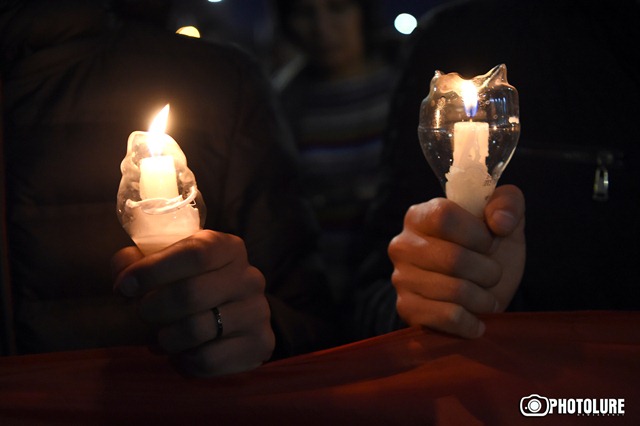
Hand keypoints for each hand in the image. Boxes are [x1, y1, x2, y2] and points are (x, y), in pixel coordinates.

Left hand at [112, 230, 274, 376]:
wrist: (238, 316)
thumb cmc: (192, 283)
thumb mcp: (168, 263)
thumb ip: (138, 260)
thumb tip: (124, 268)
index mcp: (229, 248)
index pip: (195, 254)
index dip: (154, 270)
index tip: (124, 286)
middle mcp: (249, 277)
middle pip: (192, 294)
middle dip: (153, 308)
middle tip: (141, 314)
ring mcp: (258, 311)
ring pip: (197, 330)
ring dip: (166, 338)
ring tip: (161, 337)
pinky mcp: (260, 343)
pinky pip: (208, 359)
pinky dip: (184, 361)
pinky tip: (182, 353)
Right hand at [388, 185, 524, 337]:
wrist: (479, 293)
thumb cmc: (488, 252)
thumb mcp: (504, 221)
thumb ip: (508, 203)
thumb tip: (500, 222)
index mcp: (420, 215)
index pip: (443, 216)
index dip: (476, 233)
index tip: (489, 242)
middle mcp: (403, 245)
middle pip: (453, 258)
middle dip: (488, 270)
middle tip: (493, 274)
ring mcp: (401, 278)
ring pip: (455, 290)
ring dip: (484, 298)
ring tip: (486, 297)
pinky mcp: (407, 309)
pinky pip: (448, 317)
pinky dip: (472, 322)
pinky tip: (476, 320)